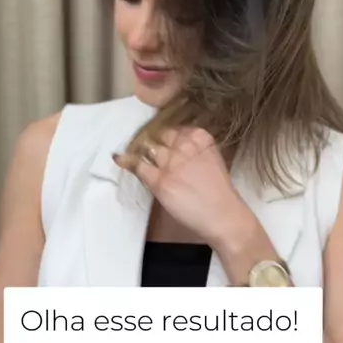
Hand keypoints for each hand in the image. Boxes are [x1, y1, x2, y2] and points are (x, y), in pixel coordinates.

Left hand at [113, 127, 256, 249]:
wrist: (223, 215)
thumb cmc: (219, 191)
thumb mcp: (211, 160)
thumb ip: (194, 150)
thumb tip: (173, 146)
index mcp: (200, 138)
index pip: (175, 128)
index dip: (164, 132)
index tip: (159, 135)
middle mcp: (185, 146)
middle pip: (160, 135)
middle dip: (153, 139)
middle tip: (145, 143)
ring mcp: (171, 163)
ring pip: (148, 149)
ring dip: (141, 149)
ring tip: (134, 151)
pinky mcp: (160, 180)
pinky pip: (139, 166)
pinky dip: (128, 161)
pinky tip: (119, 158)